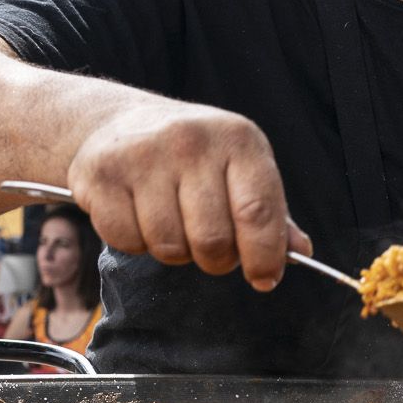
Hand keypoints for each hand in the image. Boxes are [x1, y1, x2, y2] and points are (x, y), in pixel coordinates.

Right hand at [65, 101, 310, 290]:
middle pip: (213, 240)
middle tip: (210, 248)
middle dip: (216, 259)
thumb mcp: (240, 168)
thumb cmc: (194, 156)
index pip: (258, 212)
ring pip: (169, 247)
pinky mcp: (102, 174)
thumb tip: (300, 252)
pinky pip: (126, 241)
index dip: (265, 256)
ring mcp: (143, 155)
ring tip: (173, 224)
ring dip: (174, 252)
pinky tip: (138, 215)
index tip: (264, 278)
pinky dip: (135, 243)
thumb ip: (271, 212)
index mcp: (238, 139)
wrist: (120, 123)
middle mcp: (191, 141)